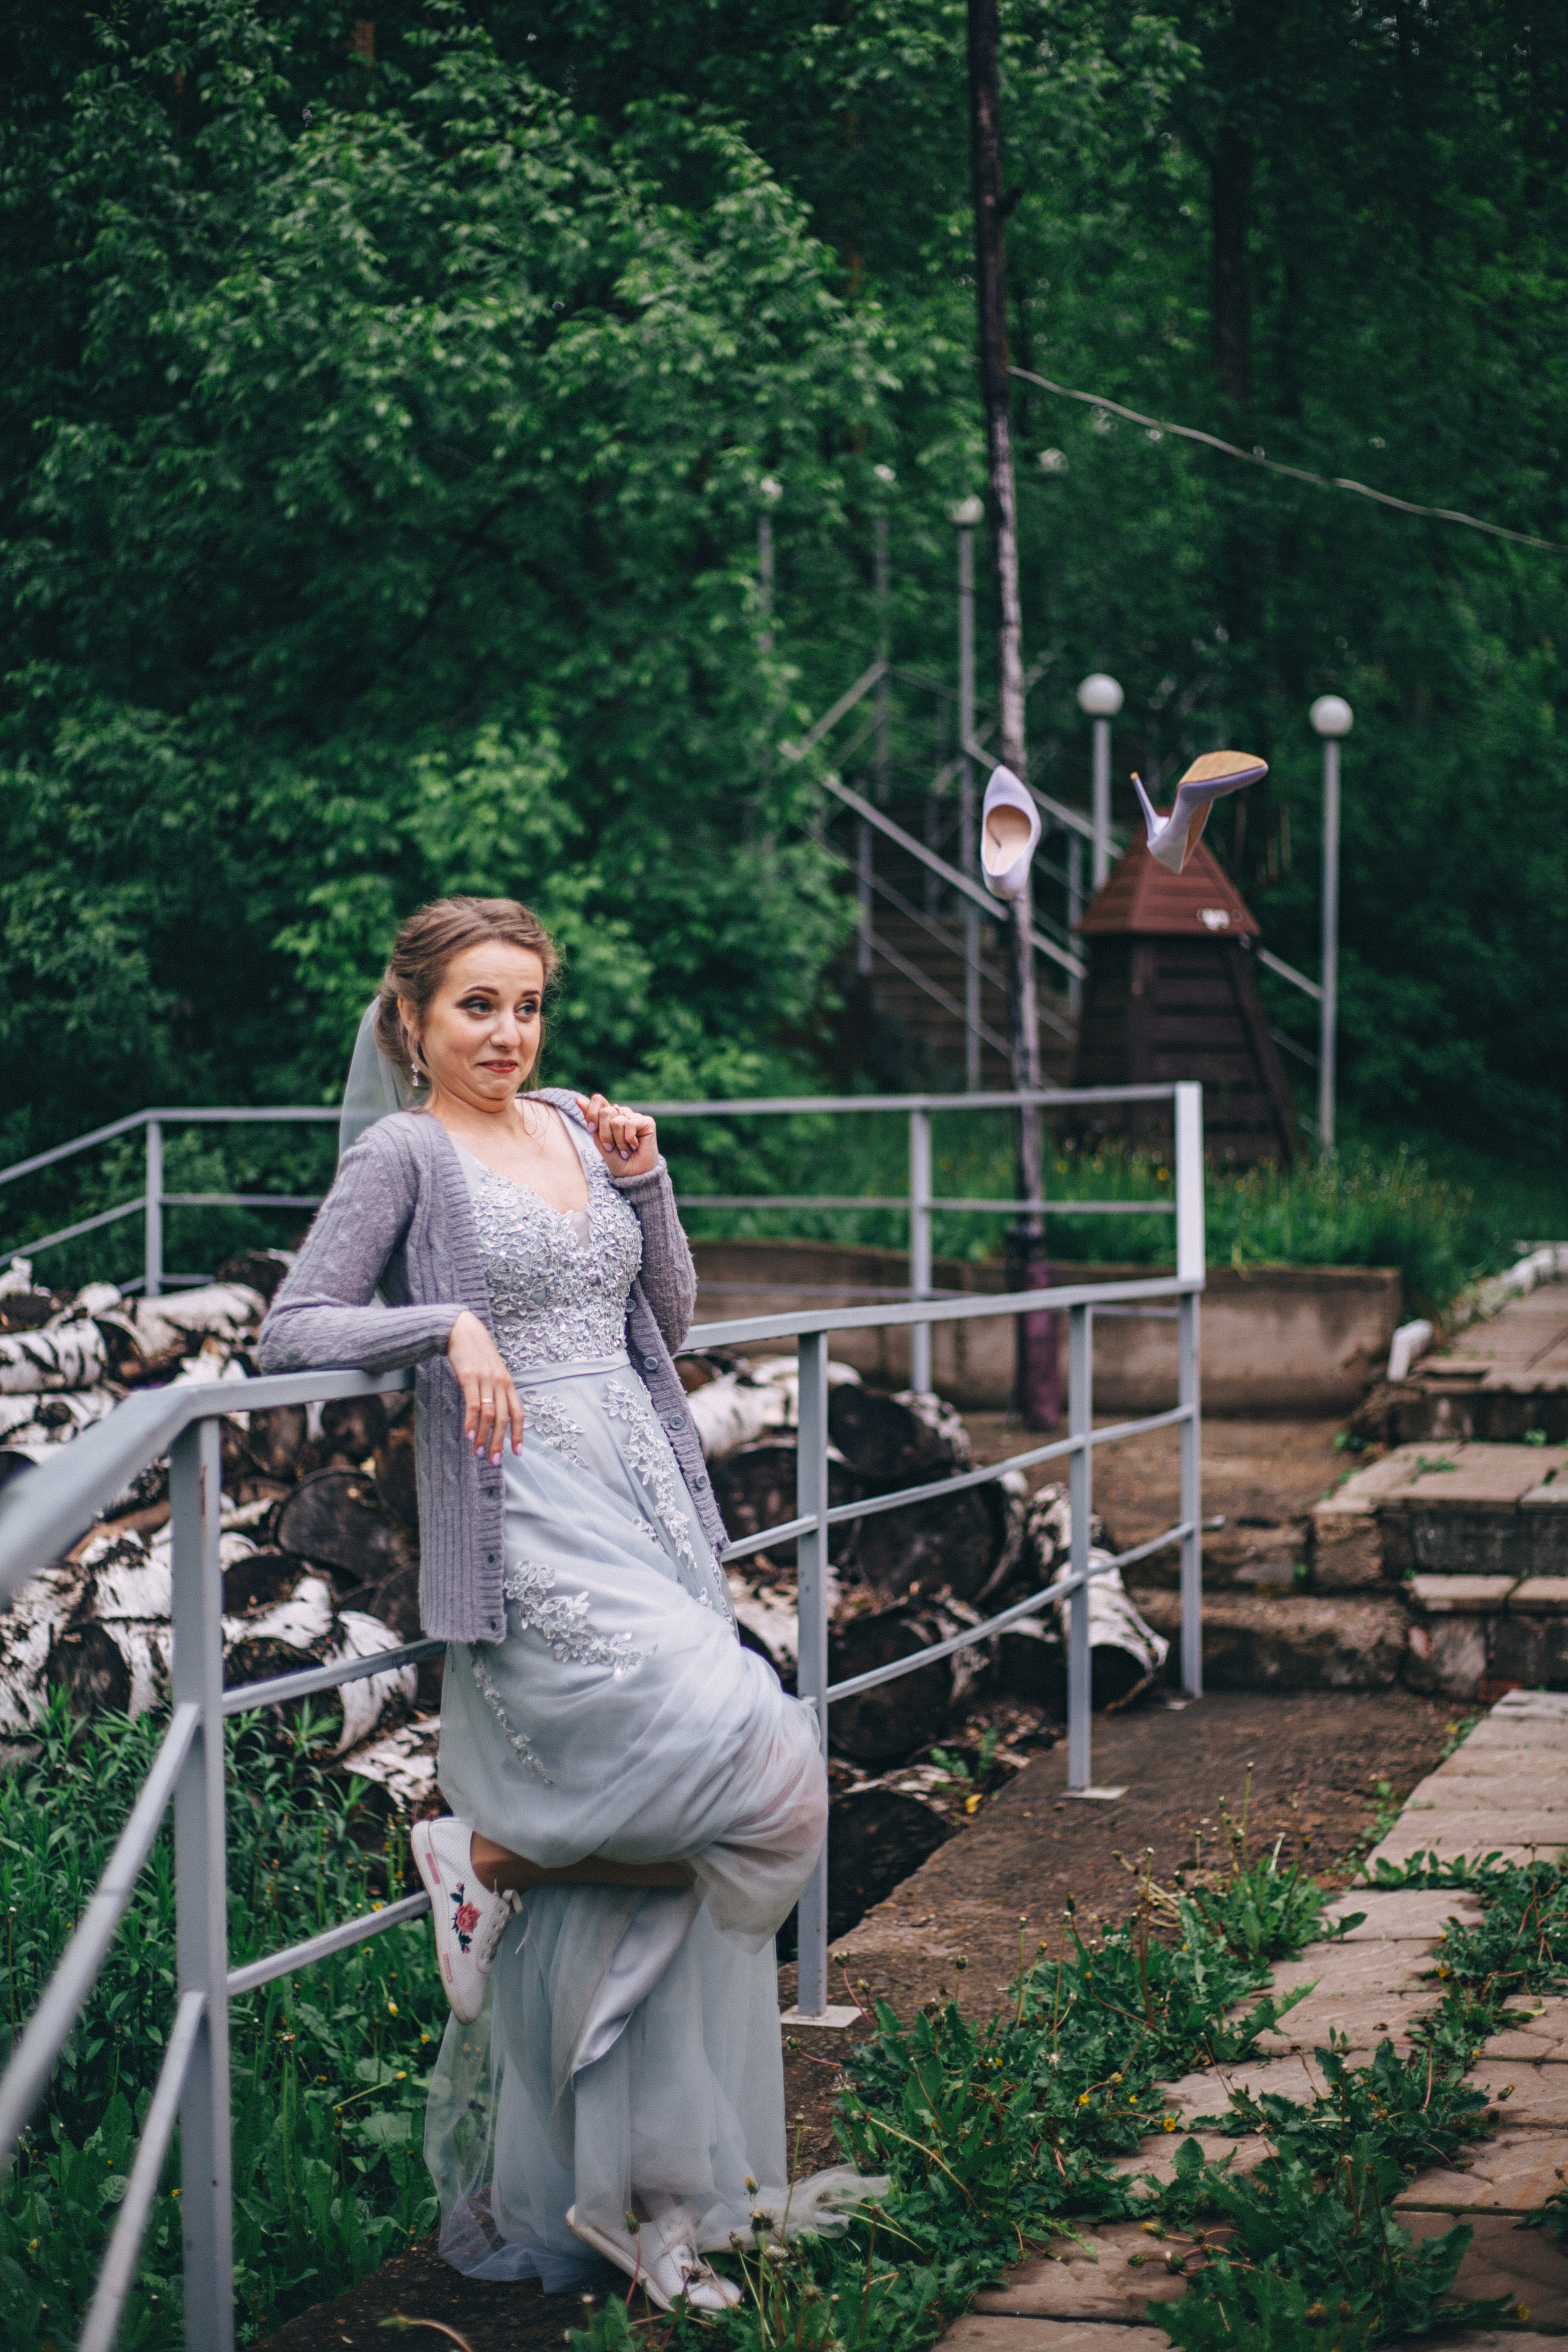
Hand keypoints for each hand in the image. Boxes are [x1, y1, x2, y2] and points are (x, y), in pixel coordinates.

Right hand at [446, 1310, 524, 1464]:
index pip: (518, 1413)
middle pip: (504, 1419)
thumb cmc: (476, 1353)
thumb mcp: (491, 1372)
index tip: (517, 1452)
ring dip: (484, 1436)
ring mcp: (486, 1380)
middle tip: (495, 1461)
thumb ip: (494, 1391)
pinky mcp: (470, 1377)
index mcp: (508, 1383)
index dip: (519, 1433)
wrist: (462, 1330)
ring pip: (490, 1414)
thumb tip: (493, 1415)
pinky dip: (472, 1422)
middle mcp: (500, 1383)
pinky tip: (469, 1435)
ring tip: (479, 1452)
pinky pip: (473, 1404)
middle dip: (500, 1442)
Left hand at [575, 1092, 658, 1176]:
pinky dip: (629, 1140)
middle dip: (605, 1134)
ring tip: (625, 1150)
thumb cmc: (616, 1159)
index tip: (592, 1130)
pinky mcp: (647, 1122)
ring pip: (617, 1121)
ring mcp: (634, 1117)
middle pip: (605, 1111)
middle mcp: (622, 1113)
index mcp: (609, 1116)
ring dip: (618, 1141)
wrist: (632, 1175)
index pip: (598, 1100)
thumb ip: (590, 1119)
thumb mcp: (598, 1140)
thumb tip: (578, 1099)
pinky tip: (635, 1146)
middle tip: (611, 1147)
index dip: (592, 1114)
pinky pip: (630, 1124)